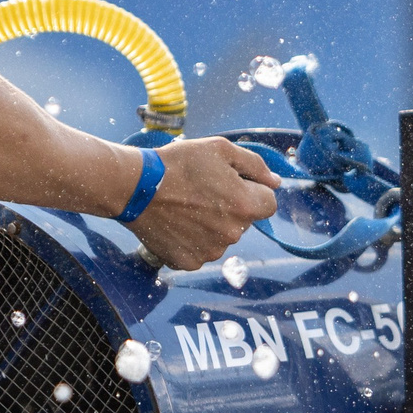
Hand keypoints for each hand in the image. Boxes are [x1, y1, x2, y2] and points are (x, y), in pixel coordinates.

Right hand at [128, 137, 281, 269]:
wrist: (135, 187)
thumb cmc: (178, 163)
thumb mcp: (221, 150)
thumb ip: (256, 165)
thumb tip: (276, 182)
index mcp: (244, 206)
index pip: (268, 203)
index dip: (252, 190)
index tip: (231, 182)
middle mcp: (232, 234)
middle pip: (244, 221)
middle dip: (231, 207)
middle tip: (202, 191)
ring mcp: (210, 252)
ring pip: (222, 237)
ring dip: (211, 224)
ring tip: (186, 206)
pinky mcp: (188, 262)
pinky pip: (200, 251)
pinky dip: (192, 239)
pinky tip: (177, 223)